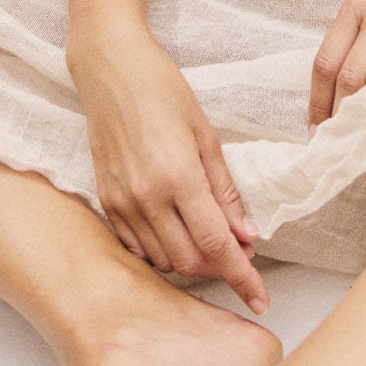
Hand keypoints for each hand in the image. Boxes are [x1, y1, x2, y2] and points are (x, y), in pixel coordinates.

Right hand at [67, 25, 269, 314]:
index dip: (242, 276)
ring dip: (192, 260)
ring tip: (210, 237)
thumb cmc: (162, 88)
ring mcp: (122, 201)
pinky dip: (161, 250)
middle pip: (190, 260)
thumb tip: (245, 233)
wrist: (110, 67)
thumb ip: (224, 188)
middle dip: (220, 267)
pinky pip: (137, 246)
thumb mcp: (205, 132)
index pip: (216, 243)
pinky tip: (176, 233)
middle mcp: (147, 196)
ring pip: (163, 259)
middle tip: (240, 250)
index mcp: (178, 175)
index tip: (259, 298)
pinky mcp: (105, 200)